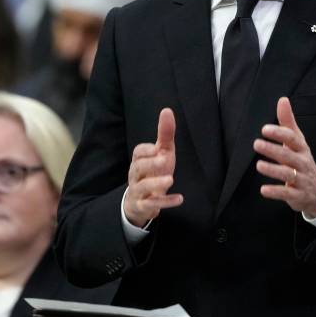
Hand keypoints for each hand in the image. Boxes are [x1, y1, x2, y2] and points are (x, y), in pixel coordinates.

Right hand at [124, 108, 181, 226]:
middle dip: (150, 164)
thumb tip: (167, 110)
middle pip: (137, 168)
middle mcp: (135, 175)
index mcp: (139, 160)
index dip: (147, 150)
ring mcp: (138, 191)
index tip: (157, 148)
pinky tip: (179, 199)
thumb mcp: (161, 153)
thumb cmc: (153, 172)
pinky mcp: (143, 206)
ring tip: (170, 180)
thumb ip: (164, 134)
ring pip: (142, 187)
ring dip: (156, 183)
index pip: (138, 152)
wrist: (142, 201)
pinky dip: (165, 202)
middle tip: (164, 160)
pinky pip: (151, 205)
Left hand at [254, 97, 315, 217]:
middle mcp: (303, 163)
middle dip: (273, 149)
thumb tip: (283, 100)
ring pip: (288, 174)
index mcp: (302, 149)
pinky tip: (263, 190)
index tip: (265, 129)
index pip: (292, 139)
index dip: (280, 133)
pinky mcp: (297, 195)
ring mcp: (301, 179)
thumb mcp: (297, 141)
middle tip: (257, 144)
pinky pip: (287, 194)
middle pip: (289, 155)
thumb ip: (288, 122)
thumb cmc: (302, 161)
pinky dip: (275, 192)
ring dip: (273, 170)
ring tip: (259, 165)